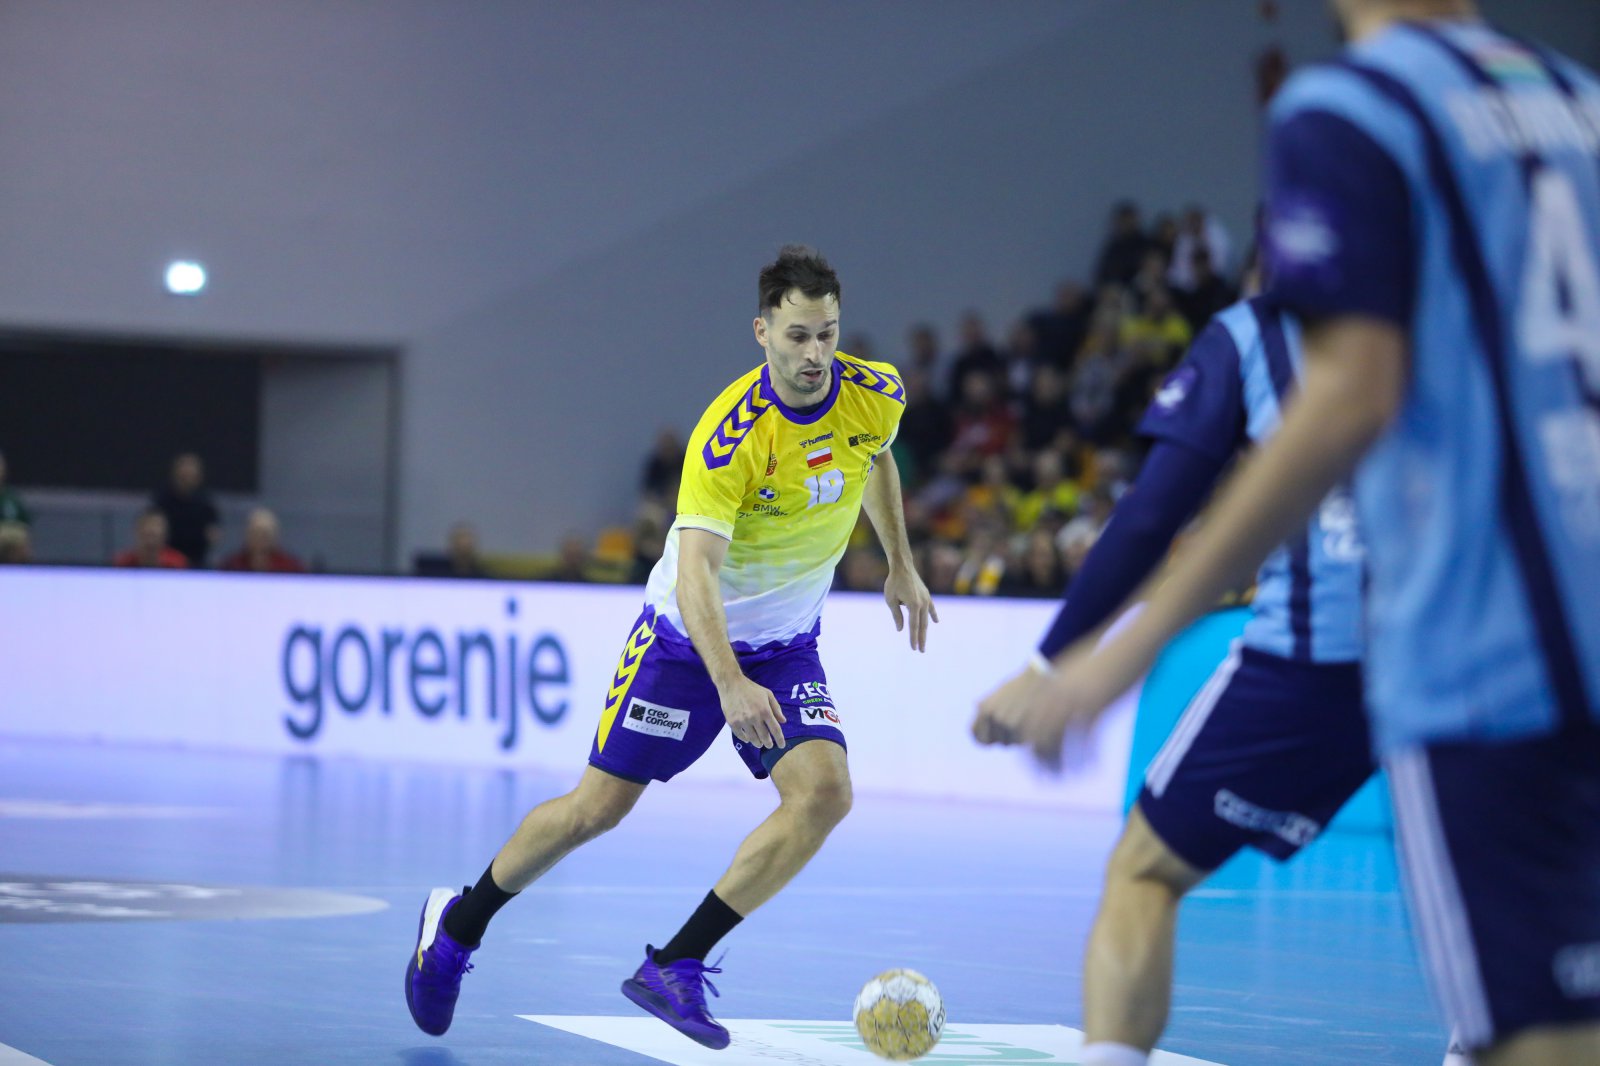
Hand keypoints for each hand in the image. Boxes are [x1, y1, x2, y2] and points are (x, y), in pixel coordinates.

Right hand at [719, 675, 786, 748]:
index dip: (780, 739)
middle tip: (769, 745)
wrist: (731, 684)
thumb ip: (776, 708)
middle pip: (764, 736)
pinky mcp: (732, 722)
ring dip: (757, 743)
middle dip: (768, 743)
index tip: (782, 746)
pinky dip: (745, 739)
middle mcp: (755, 717)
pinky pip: (740, 735)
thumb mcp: (768, 694)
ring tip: (759, 744)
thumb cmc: (751, 688)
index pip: (775, 729)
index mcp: (765, 710)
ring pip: (752, 738)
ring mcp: (743, 721)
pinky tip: (748, 739)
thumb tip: (783, 721)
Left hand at [884, 566, 937, 651]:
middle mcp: (923, 603)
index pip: (913, 626)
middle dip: (921, 639)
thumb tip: (901, 629)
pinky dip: (933, 615)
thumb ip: (897, 616)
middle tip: (921, 651)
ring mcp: (926, 599)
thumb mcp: (891, 600)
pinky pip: (931, 608)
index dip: (913, 638)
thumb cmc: (893, 583)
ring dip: (925, 630)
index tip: (914, 649)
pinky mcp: (927, 595)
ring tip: (924, 641)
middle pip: (922, 625)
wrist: (902, 566)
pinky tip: (936, 622)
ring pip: (926, 618)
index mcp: (913, 605)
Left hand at [974, 634, 1149, 771]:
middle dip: (1036, 758)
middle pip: (1032, 732)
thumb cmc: (1107, 657)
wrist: (1132, 641)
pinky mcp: (1096, 704)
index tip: (1032, 758)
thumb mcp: (1075, 669)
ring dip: (1056, 763)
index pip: (1024, 719)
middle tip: (1045, 775)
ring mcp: (1074, 698)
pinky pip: (1083, 740)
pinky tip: (1090, 768)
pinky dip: (1085, 758)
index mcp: (1048, 683)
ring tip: (1062, 777)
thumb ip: (1058, 685)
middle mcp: (1055, 691)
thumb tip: (1049, 702)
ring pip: (1052, 739)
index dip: (1024, 742)